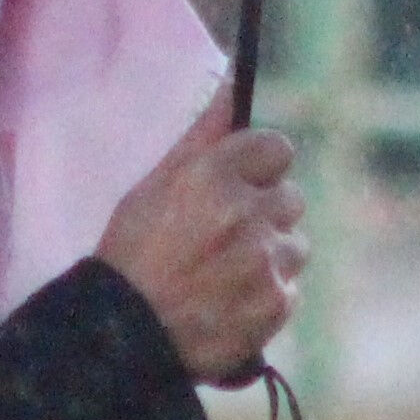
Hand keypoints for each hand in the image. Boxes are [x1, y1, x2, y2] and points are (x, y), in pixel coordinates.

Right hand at [97, 91, 306, 382]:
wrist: (123, 336)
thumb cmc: (133, 254)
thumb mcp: (155, 185)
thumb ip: (202, 134)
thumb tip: (233, 83)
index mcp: (214, 177)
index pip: (277, 149)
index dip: (260, 167)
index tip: (243, 184)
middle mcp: (246, 214)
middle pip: (291, 197)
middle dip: (266, 213)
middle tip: (227, 236)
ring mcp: (265, 261)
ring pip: (295, 245)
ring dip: (270, 256)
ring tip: (227, 274)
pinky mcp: (276, 304)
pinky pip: (290, 288)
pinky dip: (268, 295)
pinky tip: (231, 301)